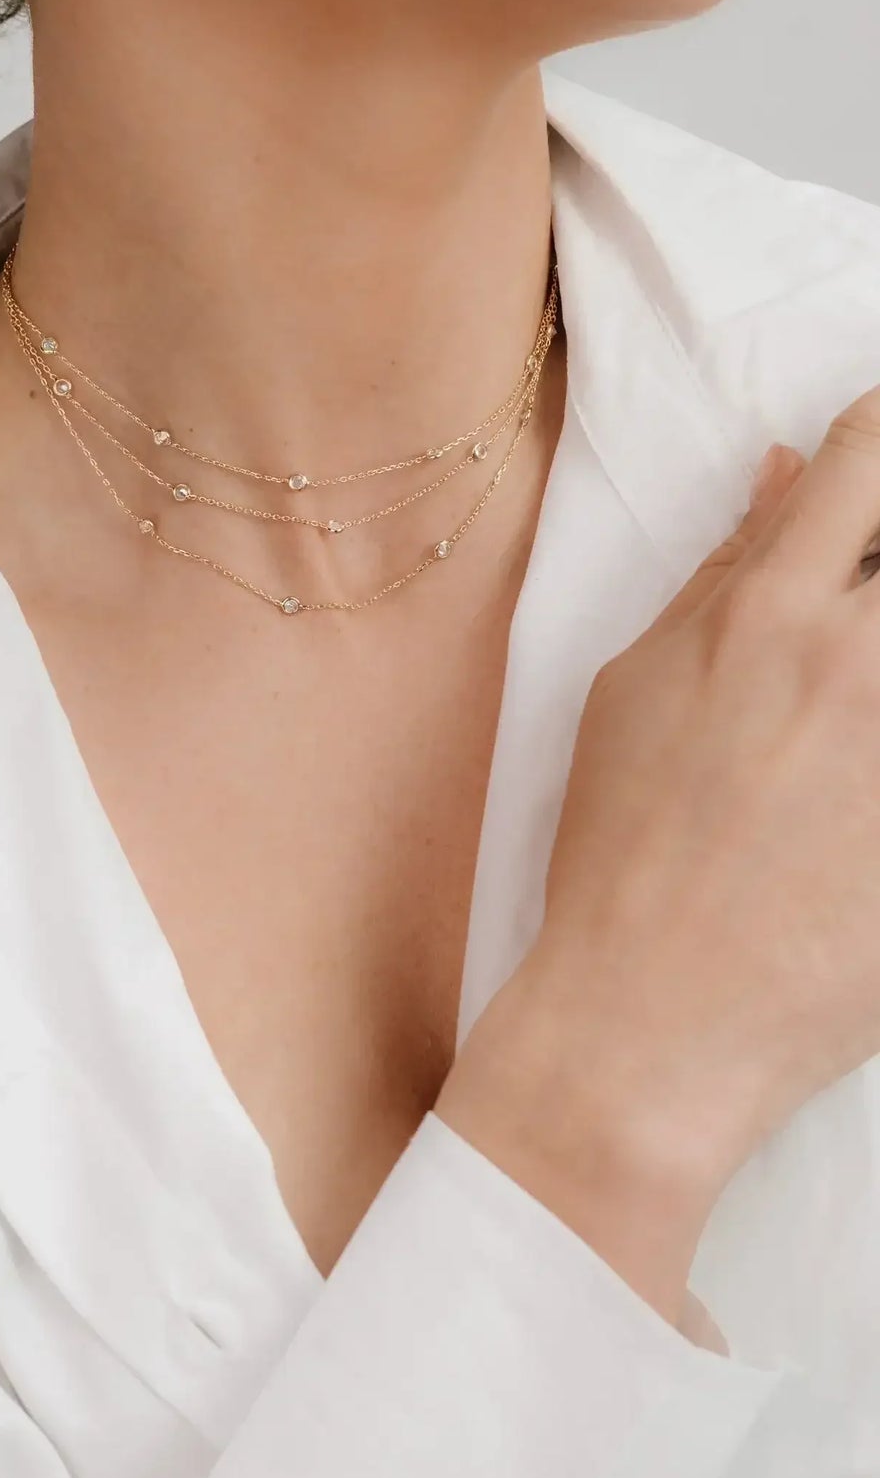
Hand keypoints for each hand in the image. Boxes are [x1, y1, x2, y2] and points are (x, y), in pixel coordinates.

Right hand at [437, 381, 879, 1324]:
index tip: (877, 456)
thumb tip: (786, 470)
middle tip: (862, 597)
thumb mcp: (635, 688)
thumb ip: (723, 570)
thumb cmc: (623, 849)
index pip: (866, 460)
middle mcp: (857, 666)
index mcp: (767, 617)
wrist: (657, 1020)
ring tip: (846, 704)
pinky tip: (853, 769)